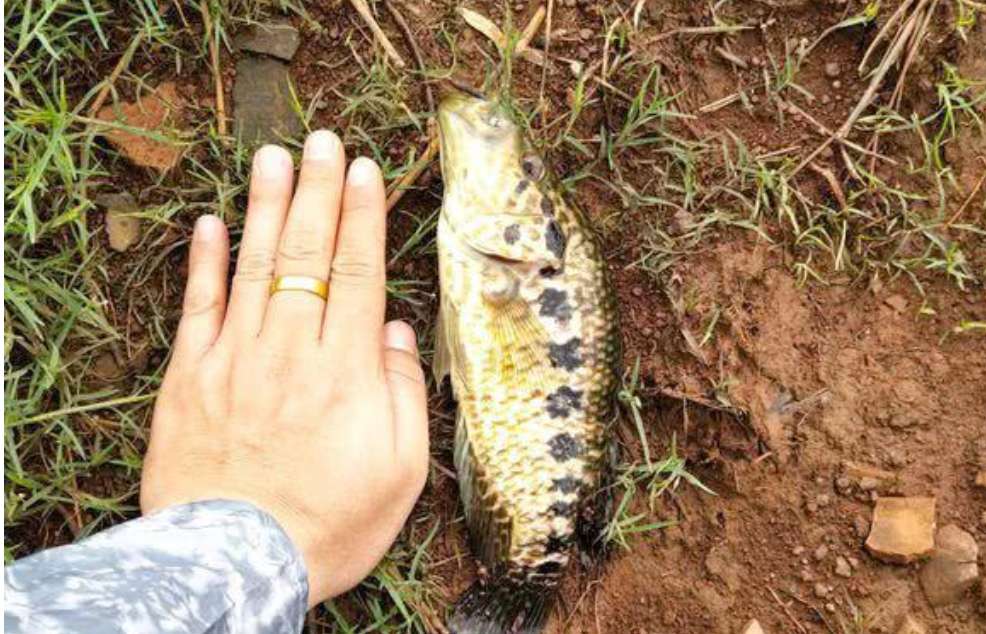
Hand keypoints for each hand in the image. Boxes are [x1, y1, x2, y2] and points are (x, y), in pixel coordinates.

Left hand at [140, 130, 428, 604]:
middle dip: (317, 192)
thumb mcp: (400, 472)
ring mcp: (234, 361)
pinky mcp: (188, 381)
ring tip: (272, 156)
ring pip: (253, 268)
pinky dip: (203, 264)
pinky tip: (209, 223)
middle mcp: (290, 352)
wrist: (239, 566)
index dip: (362, 216)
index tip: (364, 170)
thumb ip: (401, 393)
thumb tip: (395, 331)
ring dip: (265, 208)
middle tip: (322, 140)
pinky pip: (198, 310)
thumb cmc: (330, 524)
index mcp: (345, 373)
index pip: (357, 273)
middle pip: (307, 256)